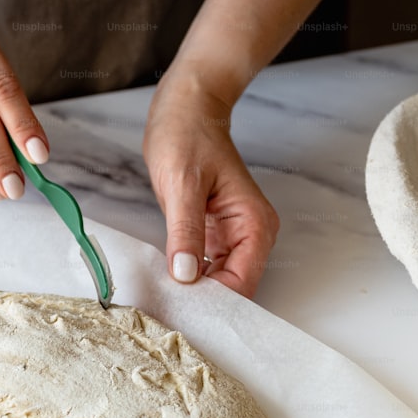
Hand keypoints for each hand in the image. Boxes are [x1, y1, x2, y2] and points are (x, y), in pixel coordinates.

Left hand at [143, 78, 278, 298]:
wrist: (186, 109)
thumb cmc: (187, 136)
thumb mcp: (182, 185)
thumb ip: (185, 232)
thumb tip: (186, 275)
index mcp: (253, 224)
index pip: (241, 282)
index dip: (214, 300)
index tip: (181, 308)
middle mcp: (251, 234)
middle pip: (233, 287)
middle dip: (204, 300)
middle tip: (168, 308)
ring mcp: (234, 235)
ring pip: (219, 280)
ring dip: (194, 290)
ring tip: (163, 297)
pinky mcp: (215, 233)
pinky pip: (206, 266)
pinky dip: (188, 275)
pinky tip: (167, 279)